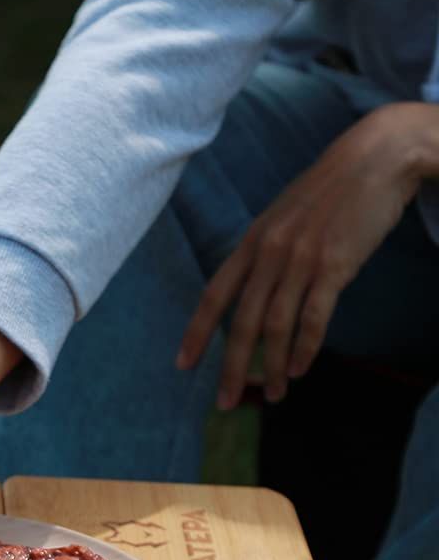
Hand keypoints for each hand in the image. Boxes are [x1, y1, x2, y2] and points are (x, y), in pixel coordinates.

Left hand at [178, 102, 438, 406]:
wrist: (377, 156)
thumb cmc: (330, 190)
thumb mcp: (282, 217)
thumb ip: (264, 253)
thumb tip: (253, 291)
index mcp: (251, 243)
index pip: (213, 296)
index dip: (197, 333)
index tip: (183, 365)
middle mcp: (269, 254)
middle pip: (241, 322)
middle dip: (232, 368)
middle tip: (225, 403)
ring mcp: (301, 260)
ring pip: (275, 326)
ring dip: (271, 367)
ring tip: (272, 395)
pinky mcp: (335, 265)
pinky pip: (313, 317)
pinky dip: (304, 347)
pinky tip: (298, 369)